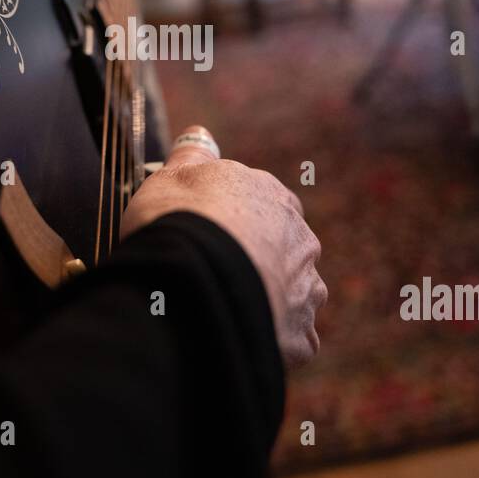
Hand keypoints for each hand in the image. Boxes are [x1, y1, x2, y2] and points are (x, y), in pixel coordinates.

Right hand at [121, 126, 325, 369]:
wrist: (191, 275)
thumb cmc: (177, 219)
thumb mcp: (172, 177)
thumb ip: (191, 157)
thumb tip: (200, 133)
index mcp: (274, 198)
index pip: (268, 206)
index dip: (238, 222)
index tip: (210, 237)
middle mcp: (301, 240)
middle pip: (286, 251)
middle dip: (260, 264)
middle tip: (217, 278)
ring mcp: (306, 289)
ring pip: (296, 296)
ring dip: (272, 304)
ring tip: (229, 314)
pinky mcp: (299, 335)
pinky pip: (293, 342)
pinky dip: (274, 344)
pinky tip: (241, 341)